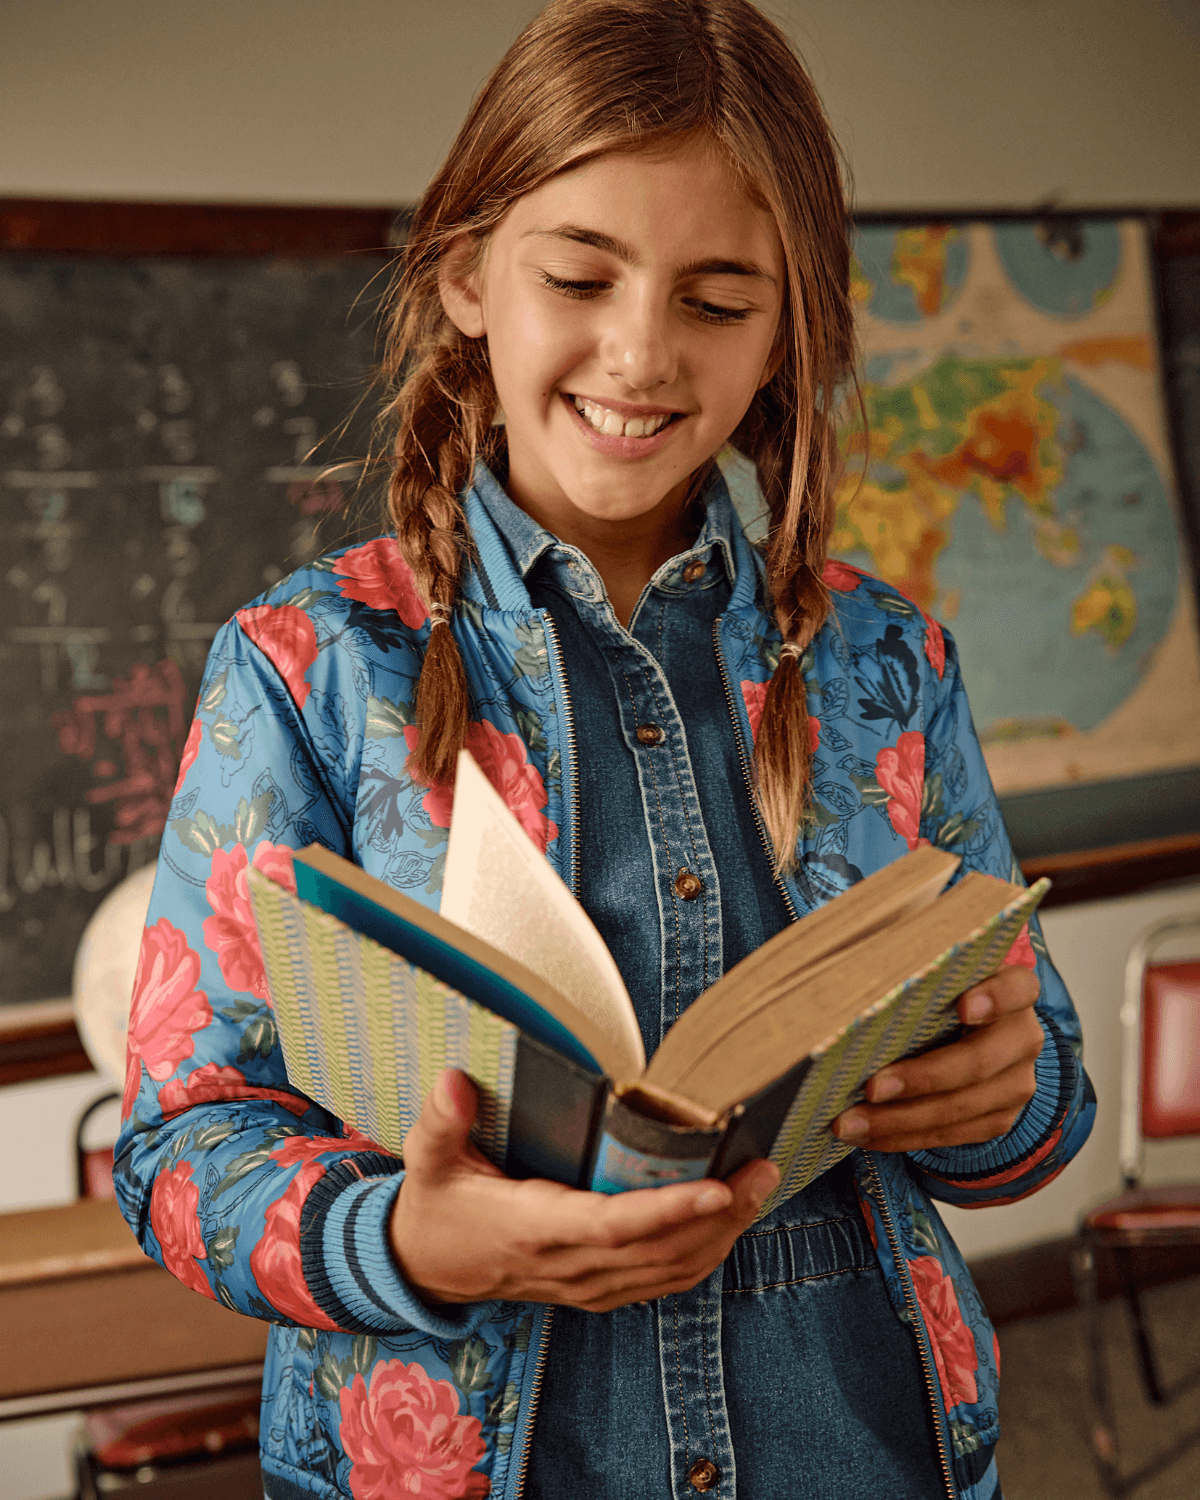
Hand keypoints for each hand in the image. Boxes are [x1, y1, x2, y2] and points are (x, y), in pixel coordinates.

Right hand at [388, 1069, 779, 1311]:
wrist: (422, 1270)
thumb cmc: (434, 1208)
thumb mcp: (427, 1161)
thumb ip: (441, 1121)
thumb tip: (453, 1080)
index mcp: (533, 1228)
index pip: (613, 1224)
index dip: (670, 1210)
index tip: (718, 1186)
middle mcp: (569, 1264)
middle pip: (661, 1249)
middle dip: (721, 1214)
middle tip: (763, 1170)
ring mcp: (586, 1283)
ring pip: (670, 1270)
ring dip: (722, 1234)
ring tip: (758, 1187)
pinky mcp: (595, 1289)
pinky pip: (660, 1281)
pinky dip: (702, 1255)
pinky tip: (728, 1224)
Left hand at [832, 964, 1042, 1153]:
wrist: (976, 1035)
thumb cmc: (941, 997)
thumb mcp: (936, 980)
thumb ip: (915, 983)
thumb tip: (852, 992)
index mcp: (1014, 991)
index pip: (1017, 989)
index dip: (994, 997)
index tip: (962, 1007)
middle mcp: (1023, 1038)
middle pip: (979, 1062)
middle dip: (921, 1079)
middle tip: (871, 1088)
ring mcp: (1016, 1083)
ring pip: (961, 1108)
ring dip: (900, 1120)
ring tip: (852, 1123)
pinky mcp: (1000, 1118)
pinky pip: (953, 1134)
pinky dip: (905, 1137)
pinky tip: (869, 1136)